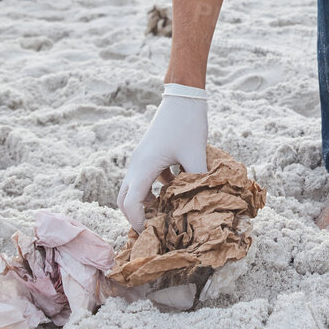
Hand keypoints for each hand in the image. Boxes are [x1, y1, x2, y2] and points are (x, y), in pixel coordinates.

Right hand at [118, 86, 209, 230]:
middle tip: (154, 228)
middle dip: (136, 215)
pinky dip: (156, 187)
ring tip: (166, 212)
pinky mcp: (150, 152)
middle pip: (125, 198)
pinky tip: (177, 188)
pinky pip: (147, 176)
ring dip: (147, 201)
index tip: (151, 233)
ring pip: (135, 187)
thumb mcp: (196, 154)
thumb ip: (198, 180)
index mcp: (143, 167)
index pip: (130, 203)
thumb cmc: (187, 122)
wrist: (184, 95)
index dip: (138, 221)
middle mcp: (137, 163)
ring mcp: (142, 157)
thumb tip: (203, 204)